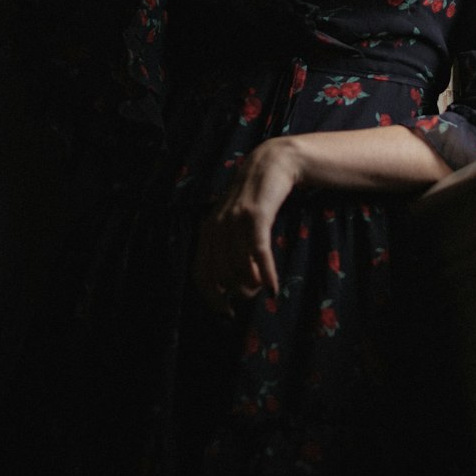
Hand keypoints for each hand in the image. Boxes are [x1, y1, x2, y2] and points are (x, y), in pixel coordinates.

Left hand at [192, 137, 297, 317]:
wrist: (274, 162)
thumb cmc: (256, 196)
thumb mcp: (233, 218)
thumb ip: (227, 244)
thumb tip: (229, 284)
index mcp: (207, 230)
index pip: (201, 274)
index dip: (212, 298)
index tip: (226, 313)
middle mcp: (216, 226)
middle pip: (221, 275)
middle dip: (237, 293)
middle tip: (252, 295)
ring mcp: (235, 220)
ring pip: (240, 267)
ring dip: (253, 285)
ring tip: (264, 288)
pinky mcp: (256, 216)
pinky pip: (258, 254)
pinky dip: (266, 275)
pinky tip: (273, 289)